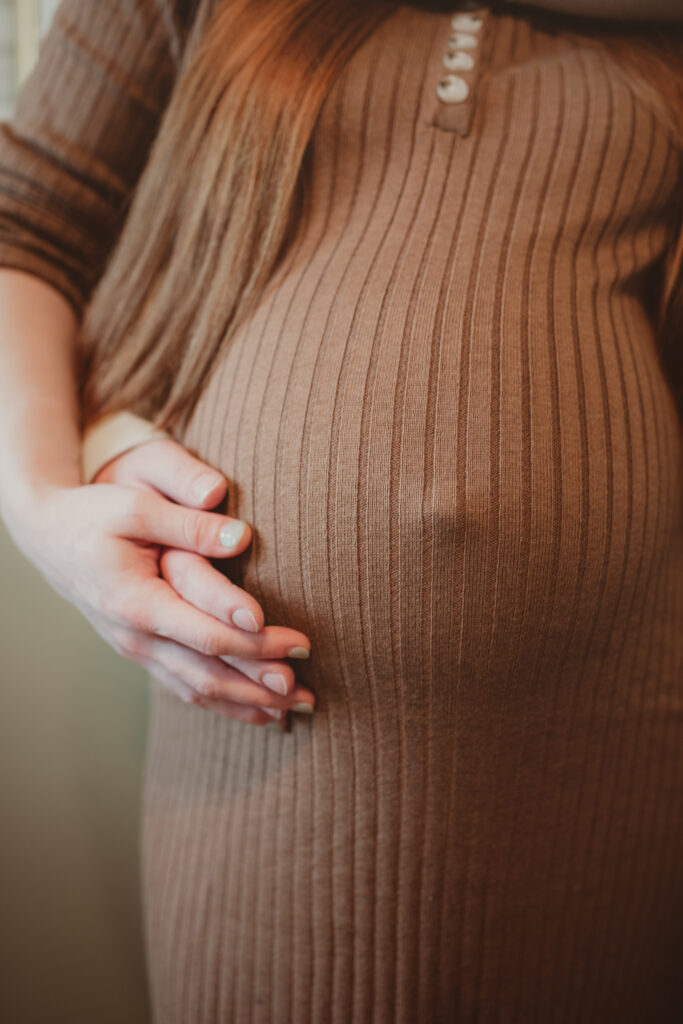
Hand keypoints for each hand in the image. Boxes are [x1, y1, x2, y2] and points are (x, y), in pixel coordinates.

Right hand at [7, 440, 314, 727]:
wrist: (49, 535)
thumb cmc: (95, 514)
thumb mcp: (138, 506)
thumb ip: (190, 525)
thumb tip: (243, 538)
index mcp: (136, 602)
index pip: (206, 633)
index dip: (253, 643)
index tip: (296, 642)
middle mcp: (136, 636)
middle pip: (208, 672)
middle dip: (261, 682)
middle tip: (309, 688)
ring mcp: (137, 649)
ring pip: (198, 689)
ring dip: (249, 702)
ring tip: (298, 707)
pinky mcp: (144, 651)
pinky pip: (186, 687)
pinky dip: (226, 702)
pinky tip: (261, 709)